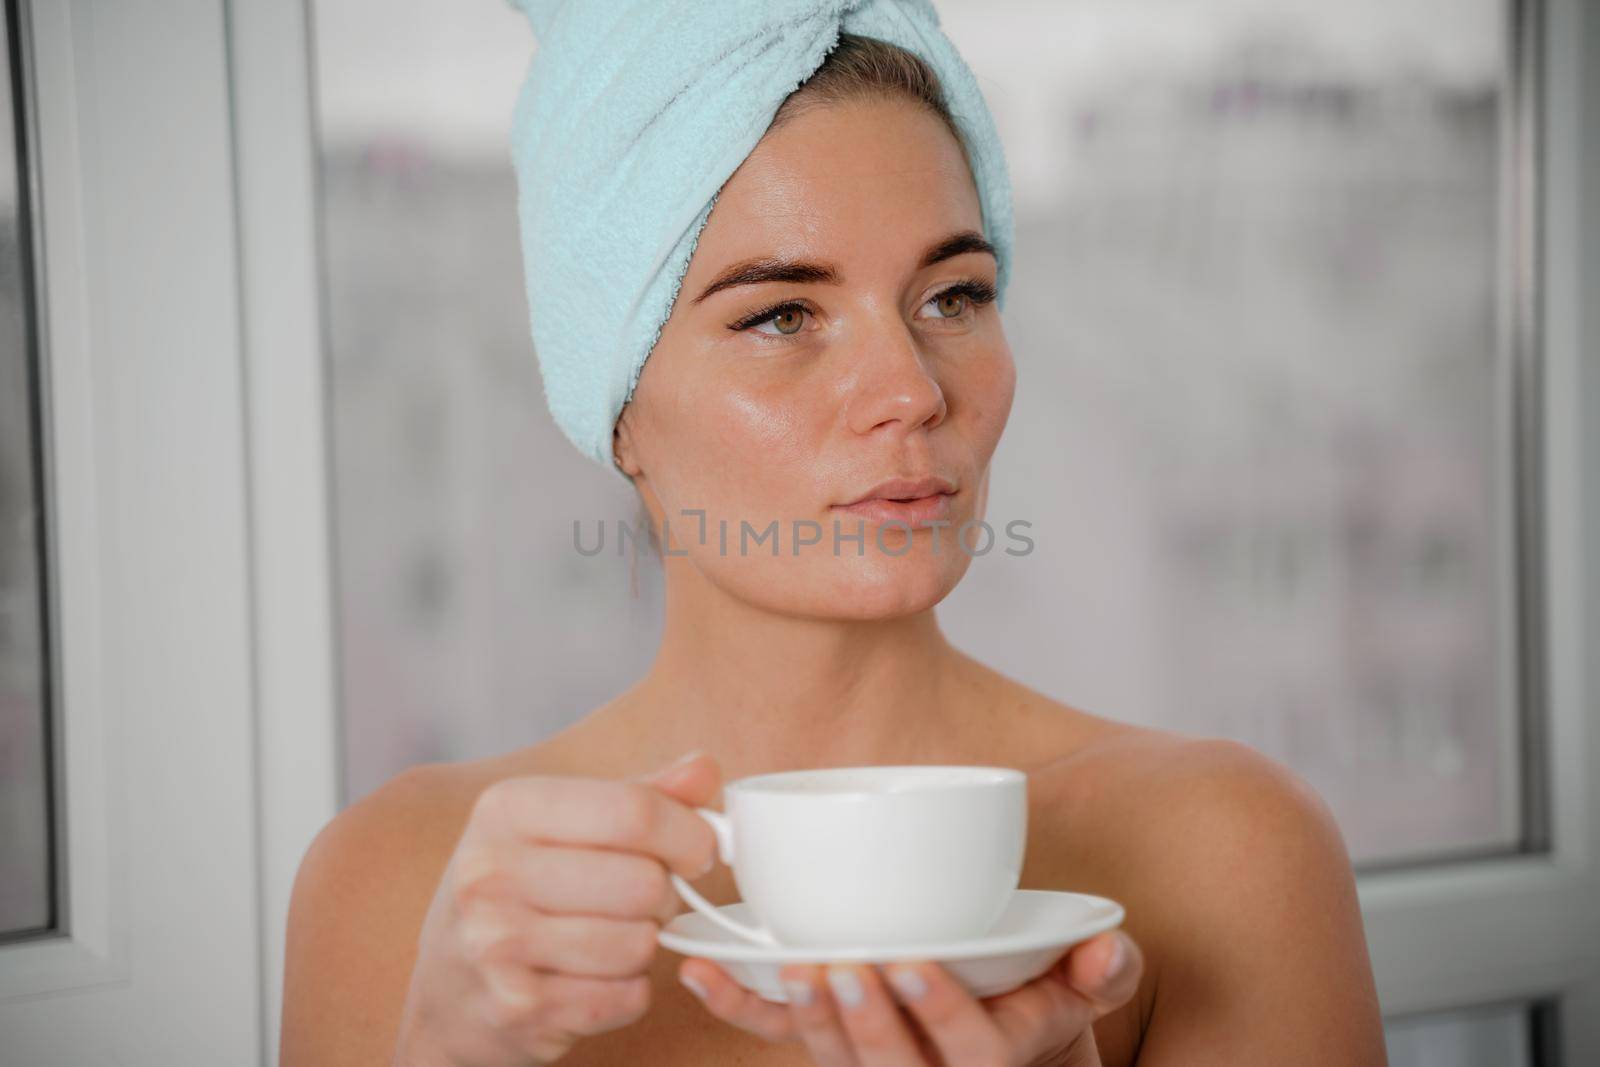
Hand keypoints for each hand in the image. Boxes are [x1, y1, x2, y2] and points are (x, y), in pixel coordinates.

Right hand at [392, 751, 720, 1066]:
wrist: (450, 988)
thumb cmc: (521, 889)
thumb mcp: (564, 824)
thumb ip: (641, 794)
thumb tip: (704, 771)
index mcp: (507, 809)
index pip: (635, 811)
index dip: (689, 834)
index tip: (699, 849)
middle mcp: (491, 872)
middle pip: (645, 882)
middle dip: (665, 895)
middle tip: (645, 899)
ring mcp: (496, 945)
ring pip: (639, 943)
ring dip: (644, 944)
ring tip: (612, 935)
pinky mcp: (517, 1009)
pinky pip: (627, 996)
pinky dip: (629, 991)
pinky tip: (595, 977)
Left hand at [678, 928, 1141, 1066]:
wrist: (992, 1044)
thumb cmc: (1030, 1002)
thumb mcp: (1075, 990)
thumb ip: (1099, 971)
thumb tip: (1110, 950)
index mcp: (991, 1058)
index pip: (970, 1050)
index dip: (940, 1013)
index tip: (912, 961)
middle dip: (868, 1023)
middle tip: (843, 967)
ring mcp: (868, 1063)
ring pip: (834, 1060)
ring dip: (804, 1019)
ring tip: (789, 968)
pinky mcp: (826, 1047)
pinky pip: (775, 1039)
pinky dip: (735, 1007)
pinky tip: (700, 972)